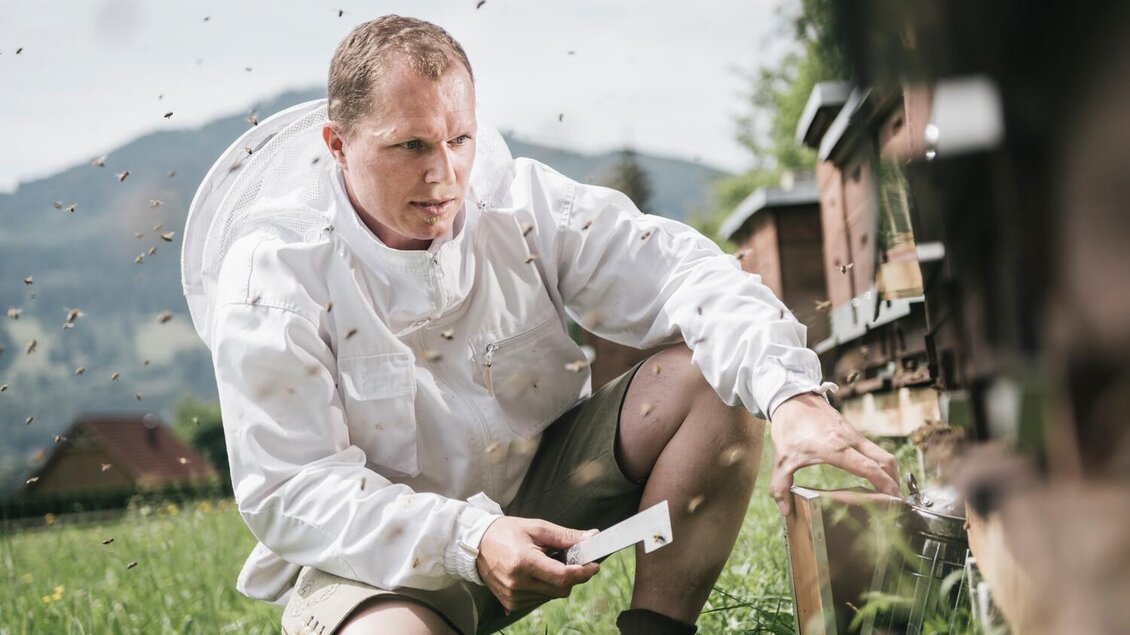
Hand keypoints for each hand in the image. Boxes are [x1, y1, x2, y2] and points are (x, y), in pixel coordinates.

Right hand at [475, 517, 599, 612]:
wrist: (476, 544)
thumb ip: (565, 536)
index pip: (562, 576)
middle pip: (560, 590)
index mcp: (524, 562)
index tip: (594, 566)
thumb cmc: (506, 532)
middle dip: (572, 577)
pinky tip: (536, 574)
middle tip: (572, 562)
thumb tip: (592, 537)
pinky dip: (544, 589)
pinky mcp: (510, 603)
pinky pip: (538, 601)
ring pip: (551, 597)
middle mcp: (517, 584)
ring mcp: (512, 596)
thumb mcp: (536, 527)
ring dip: (556, 583)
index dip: (582, 573)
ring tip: (546, 564)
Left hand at [768, 392, 899, 515]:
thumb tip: (785, 510)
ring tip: (887, 492)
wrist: (792, 398)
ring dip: (889, 471)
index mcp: (836, 448)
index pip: (869, 468)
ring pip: (881, 454)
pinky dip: (879, 463)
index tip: (894, 499)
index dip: (885, 484)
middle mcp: (850, 440)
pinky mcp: (852, 431)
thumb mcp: (781, 459)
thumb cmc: (788, 427)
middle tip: (895, 501)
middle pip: (885, 460)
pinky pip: (873, 449)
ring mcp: (854, 434)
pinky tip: (872, 475)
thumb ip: (781, 486)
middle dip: (894, 481)